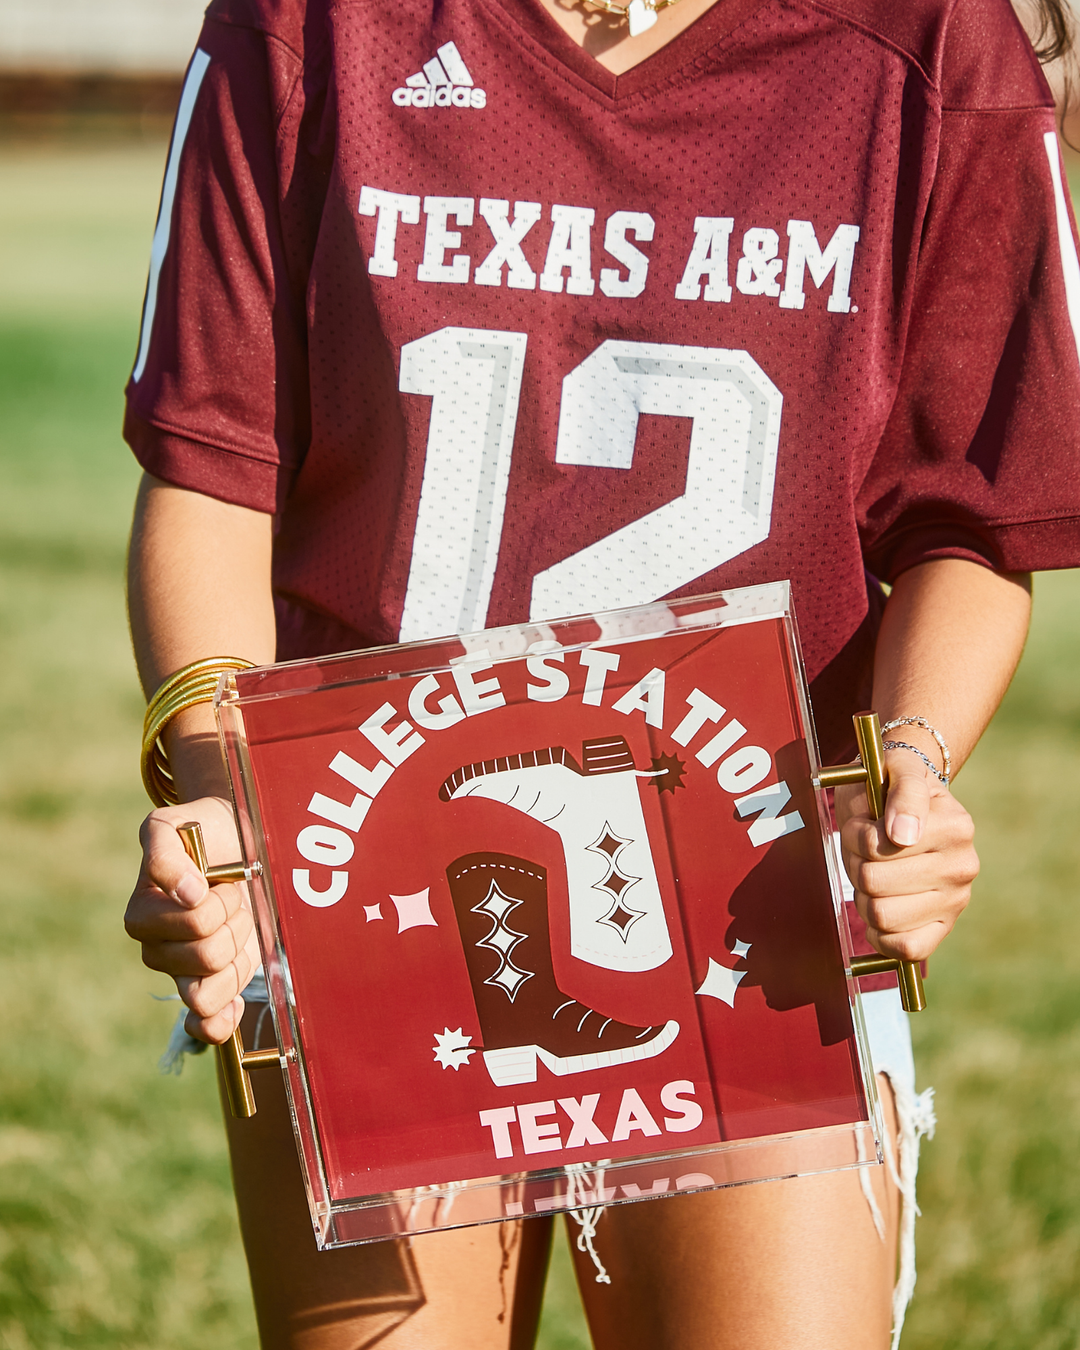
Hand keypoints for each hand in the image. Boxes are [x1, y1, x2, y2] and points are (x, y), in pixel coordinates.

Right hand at [125, 796, 259, 1043]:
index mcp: (142, 915)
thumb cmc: (202, 832)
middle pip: (207, 959)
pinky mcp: (210, 987)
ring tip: (237, 925)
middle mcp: (156, 949)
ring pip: (208, 994)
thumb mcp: (172, 826)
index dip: (217, 902)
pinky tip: (237, 1003)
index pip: (194, 924)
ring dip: (238, 956)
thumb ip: (166, 855)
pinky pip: (206, 1026)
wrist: (233, 842)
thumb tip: (186, 894)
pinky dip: (221, 1021)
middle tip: (232, 899)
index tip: (217, 880)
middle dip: (234, 924)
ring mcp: (182, 972)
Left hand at [835, 747, 977, 962]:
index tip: (866, 821)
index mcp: (955, 827)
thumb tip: (903, 835)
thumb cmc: (892, 785)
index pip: (875, 846)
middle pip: (873, 882)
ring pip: (881, 915)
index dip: (856, 835)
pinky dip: (881, 934)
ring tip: (874, 874)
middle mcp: (963, 866)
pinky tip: (880, 908)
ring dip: (863, 896)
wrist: (907, 800)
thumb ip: (904, 794)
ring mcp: (956, 901)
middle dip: (856, 864)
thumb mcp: (897, 771)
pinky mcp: (944, 927)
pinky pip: (907, 949)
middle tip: (865, 850)